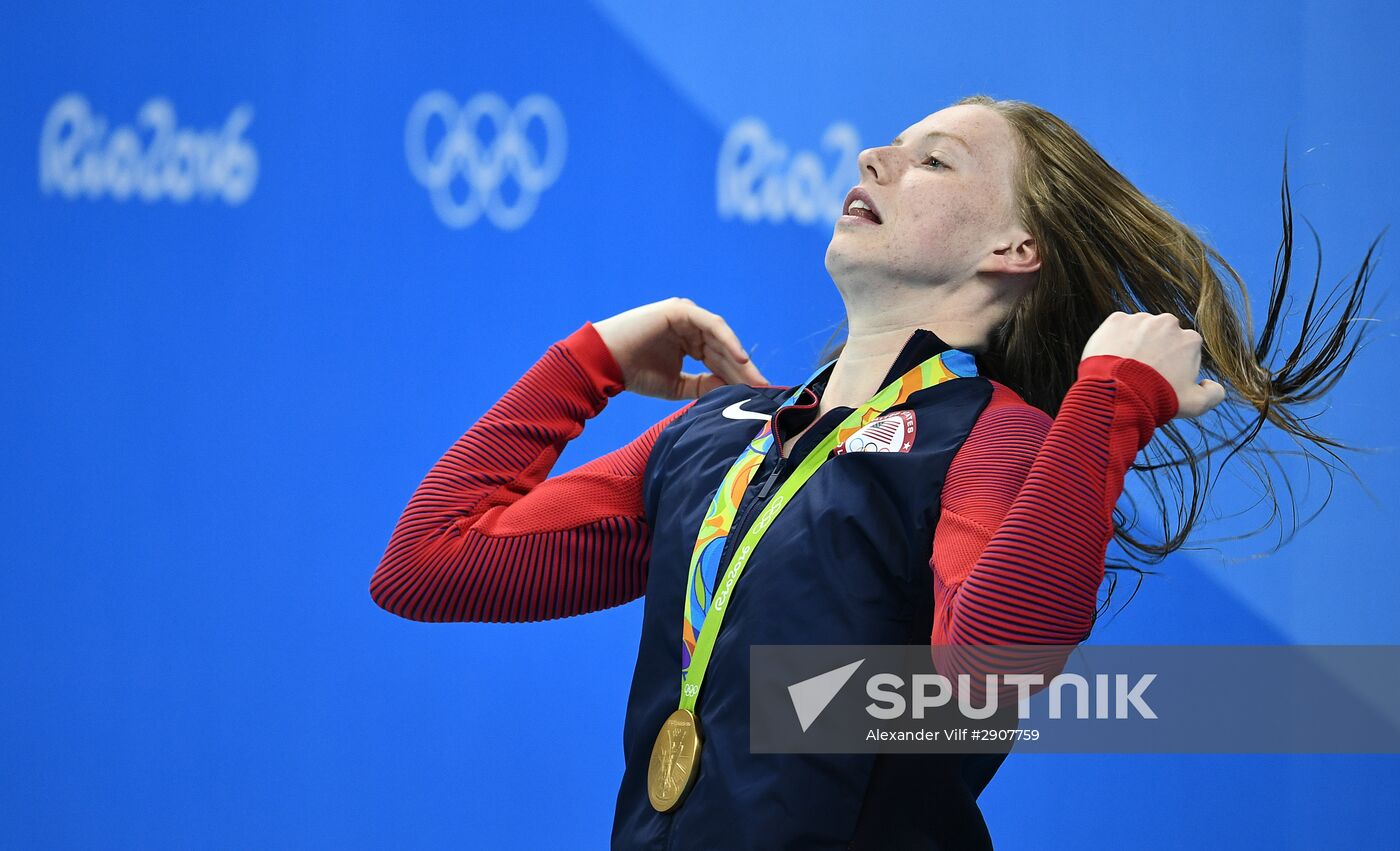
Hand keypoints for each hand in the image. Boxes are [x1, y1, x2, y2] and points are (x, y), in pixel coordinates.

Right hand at [592, 298, 768, 400]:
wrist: (605, 363)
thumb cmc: (634, 374)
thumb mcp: (676, 385)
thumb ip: (703, 386)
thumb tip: (730, 391)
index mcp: (688, 342)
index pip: (719, 360)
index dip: (737, 377)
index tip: (755, 395)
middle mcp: (689, 327)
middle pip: (724, 350)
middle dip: (744, 371)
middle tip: (764, 389)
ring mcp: (685, 316)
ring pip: (721, 338)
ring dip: (739, 359)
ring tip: (755, 379)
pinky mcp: (680, 310)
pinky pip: (711, 325)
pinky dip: (727, 340)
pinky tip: (740, 359)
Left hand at [1080, 311, 1226, 418]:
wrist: (1118, 394)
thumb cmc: (1158, 399)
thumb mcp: (1196, 404)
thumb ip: (1214, 393)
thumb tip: (1212, 384)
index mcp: (1190, 339)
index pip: (1184, 348)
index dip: (1173, 364)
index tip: (1162, 376)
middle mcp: (1168, 322)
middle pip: (1162, 335)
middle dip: (1155, 349)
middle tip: (1142, 372)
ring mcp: (1141, 319)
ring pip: (1140, 329)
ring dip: (1135, 343)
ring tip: (1125, 366)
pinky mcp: (1116, 319)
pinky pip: (1118, 327)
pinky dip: (1115, 339)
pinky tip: (1113, 357)